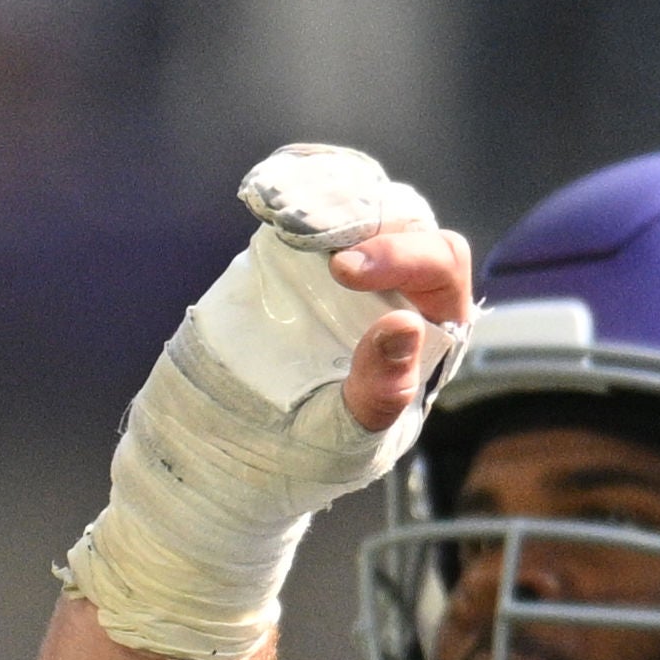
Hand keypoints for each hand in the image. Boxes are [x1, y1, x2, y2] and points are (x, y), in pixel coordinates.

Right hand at [64, 145, 470, 659]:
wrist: (218, 469)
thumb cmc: (295, 467)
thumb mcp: (342, 442)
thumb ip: (380, 392)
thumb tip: (403, 324)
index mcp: (427, 336)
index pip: (440, 268)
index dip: (402, 256)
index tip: (344, 268)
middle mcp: (394, 293)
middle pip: (407, 221)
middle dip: (368, 216)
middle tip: (318, 236)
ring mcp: (342, 276)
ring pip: (361, 208)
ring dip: (332, 196)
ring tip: (292, 203)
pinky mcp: (293, 267)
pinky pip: (312, 212)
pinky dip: (296, 190)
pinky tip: (270, 193)